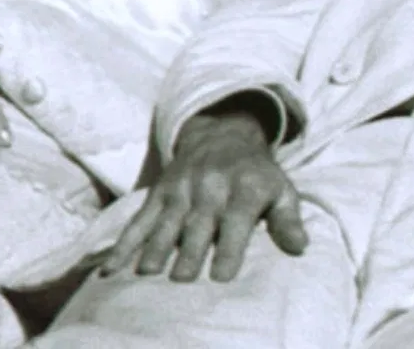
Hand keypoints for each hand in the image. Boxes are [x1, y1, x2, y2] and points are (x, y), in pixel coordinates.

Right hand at [100, 112, 307, 282]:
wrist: (223, 134)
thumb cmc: (258, 174)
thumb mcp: (282, 190)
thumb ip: (289, 220)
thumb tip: (300, 248)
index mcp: (246, 189)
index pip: (236, 220)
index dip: (229, 248)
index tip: (221, 276)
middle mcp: (212, 187)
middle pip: (198, 224)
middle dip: (189, 251)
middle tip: (181, 279)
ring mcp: (182, 189)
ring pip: (167, 222)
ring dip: (155, 247)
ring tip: (147, 273)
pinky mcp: (159, 192)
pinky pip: (140, 219)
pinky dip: (124, 242)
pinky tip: (113, 266)